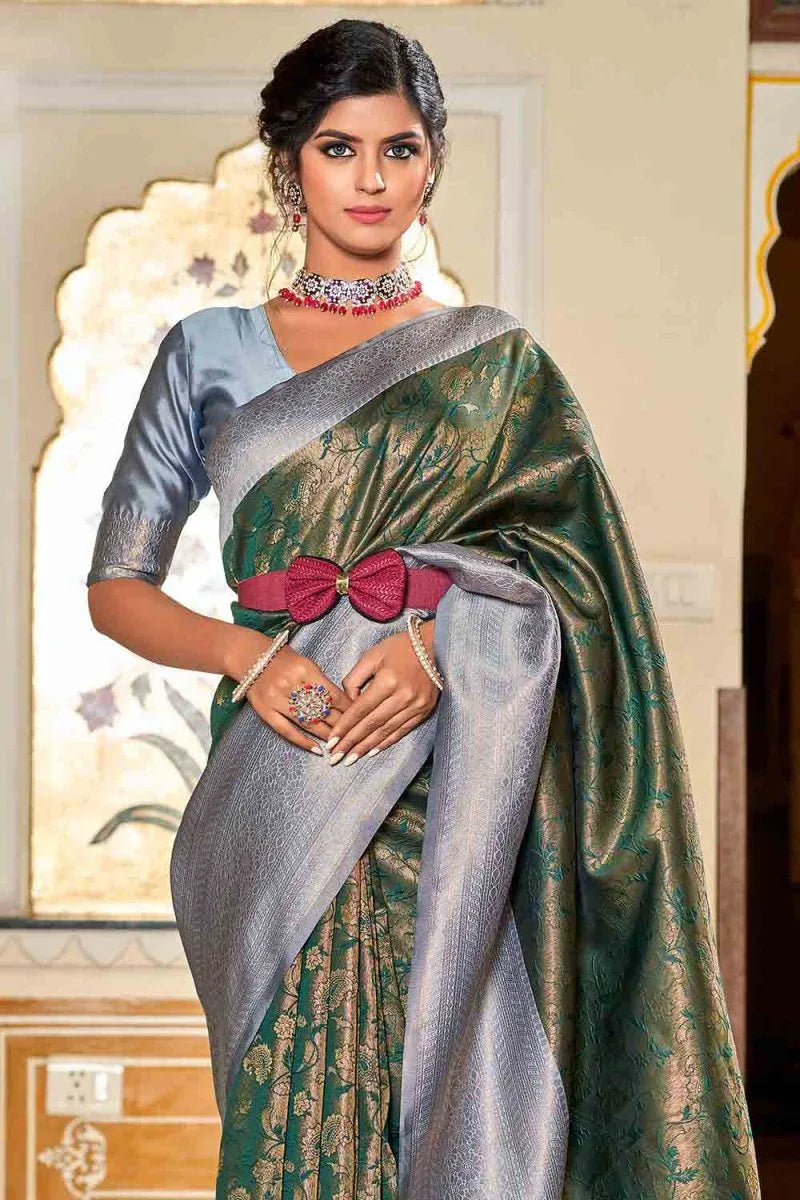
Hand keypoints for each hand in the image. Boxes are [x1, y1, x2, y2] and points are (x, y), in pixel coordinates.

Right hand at [244, 642, 352, 754]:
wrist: (250, 656)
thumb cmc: (283, 659)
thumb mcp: (307, 663)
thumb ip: (322, 682)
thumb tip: (343, 704)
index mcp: (306, 670)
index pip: (333, 695)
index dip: (348, 709)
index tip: (360, 718)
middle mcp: (291, 685)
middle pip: (323, 711)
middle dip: (340, 725)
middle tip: (354, 735)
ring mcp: (277, 700)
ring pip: (308, 723)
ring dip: (326, 736)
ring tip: (339, 744)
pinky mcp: (265, 711)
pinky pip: (286, 730)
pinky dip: (302, 741)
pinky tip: (316, 749)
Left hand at [325, 618, 439, 763]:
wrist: (436, 646)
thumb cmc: (400, 647)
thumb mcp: (372, 655)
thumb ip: (355, 679)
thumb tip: (348, 704)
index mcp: (388, 680)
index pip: (360, 709)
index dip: (344, 727)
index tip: (331, 741)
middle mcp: (403, 696)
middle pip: (371, 724)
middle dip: (351, 742)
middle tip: (335, 757)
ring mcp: (416, 705)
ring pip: (386, 731)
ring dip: (366, 747)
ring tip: (350, 759)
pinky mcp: (424, 711)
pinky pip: (402, 731)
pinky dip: (386, 742)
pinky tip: (372, 752)